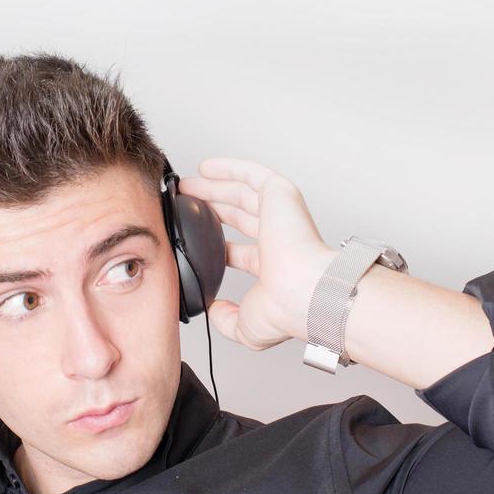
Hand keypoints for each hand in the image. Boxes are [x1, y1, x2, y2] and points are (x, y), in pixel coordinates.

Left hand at [177, 157, 335, 350]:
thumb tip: (214, 311)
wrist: (305, 290)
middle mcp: (278, 239)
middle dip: (212, 209)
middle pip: (239, 217)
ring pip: (243, 193)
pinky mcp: (280, 194)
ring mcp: (280, 215)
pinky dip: (229, 168)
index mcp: (273, 268)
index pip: (241, 252)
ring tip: (188, 185)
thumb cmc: (286, 309)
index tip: (193, 240)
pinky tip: (206, 167)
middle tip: (187, 204)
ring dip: (214, 187)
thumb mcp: (246, 326)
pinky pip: (251, 174)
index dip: (216, 245)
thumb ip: (227, 320)